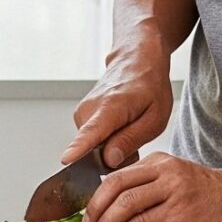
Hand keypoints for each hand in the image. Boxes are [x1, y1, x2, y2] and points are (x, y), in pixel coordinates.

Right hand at [63, 40, 173, 169]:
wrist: (136, 60)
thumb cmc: (149, 86)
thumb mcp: (155, 118)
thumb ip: (130, 140)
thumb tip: (109, 160)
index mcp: (111, 107)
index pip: (90, 132)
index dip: (79, 149)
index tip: (66, 160)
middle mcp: (89, 108)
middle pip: (93, 149)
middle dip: (114, 155)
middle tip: (136, 136)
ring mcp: (82, 111)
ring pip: (93, 145)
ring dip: (112, 145)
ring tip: (129, 125)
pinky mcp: (80, 114)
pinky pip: (92, 138)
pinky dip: (107, 138)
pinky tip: (120, 124)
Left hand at [82, 153, 221, 221]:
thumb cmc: (213, 193)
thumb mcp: (178, 178)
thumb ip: (152, 185)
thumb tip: (118, 204)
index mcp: (160, 161)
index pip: (117, 174)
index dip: (97, 194)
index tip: (87, 211)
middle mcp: (164, 172)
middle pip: (115, 186)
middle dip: (95, 208)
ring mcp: (172, 191)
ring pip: (126, 205)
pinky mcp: (180, 213)